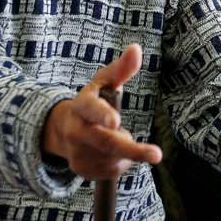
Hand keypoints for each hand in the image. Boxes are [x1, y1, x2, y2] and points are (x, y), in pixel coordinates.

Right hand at [42, 44, 161, 179]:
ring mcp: (76, 152)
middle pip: (106, 143)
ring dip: (127, 152)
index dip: (102, 114)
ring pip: (114, 158)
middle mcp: (75, 130)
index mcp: (82, 105)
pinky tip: (112, 152)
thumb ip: (121, 68)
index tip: (115, 120)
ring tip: (119, 137)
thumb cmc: (94, 101)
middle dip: (132, 150)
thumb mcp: (104, 82)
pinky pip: (111, 171)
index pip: (91, 109)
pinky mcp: (81, 169)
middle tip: (156, 154)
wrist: (65, 128)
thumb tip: (136, 48)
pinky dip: (120, 163)